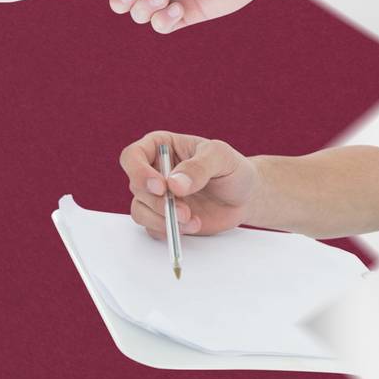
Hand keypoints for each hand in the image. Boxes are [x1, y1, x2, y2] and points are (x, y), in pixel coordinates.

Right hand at [120, 131, 258, 238]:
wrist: (246, 196)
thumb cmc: (232, 169)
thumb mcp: (221, 157)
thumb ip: (198, 167)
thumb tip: (173, 184)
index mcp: (160, 147)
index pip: (132, 157)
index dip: (139, 173)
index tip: (161, 187)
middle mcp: (154, 171)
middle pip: (136, 187)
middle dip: (159, 203)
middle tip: (184, 211)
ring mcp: (158, 196)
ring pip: (140, 210)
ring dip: (163, 220)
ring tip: (192, 220)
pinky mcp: (165, 217)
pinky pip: (152, 228)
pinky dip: (169, 231)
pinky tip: (192, 226)